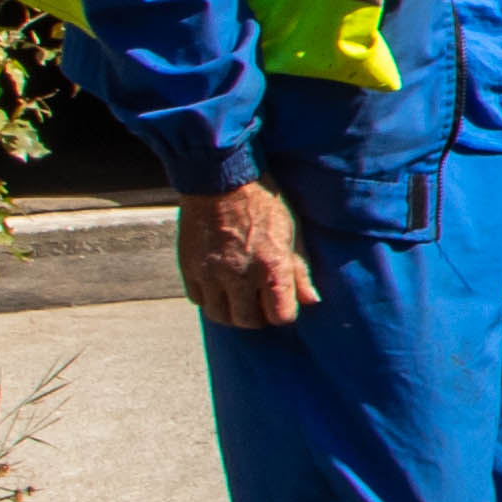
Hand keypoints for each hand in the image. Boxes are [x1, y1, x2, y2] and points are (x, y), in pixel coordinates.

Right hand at [178, 179, 313, 331]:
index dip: (282, 312)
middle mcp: (241, 275)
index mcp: (272, 266)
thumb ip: (300, 271)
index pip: (280, 316)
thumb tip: (311, 301)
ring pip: (220, 316)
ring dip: (231, 311)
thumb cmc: (263, 203)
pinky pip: (198, 300)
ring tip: (237, 296)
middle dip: (257, 315)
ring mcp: (212, 273)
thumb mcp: (292, 232)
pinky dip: (209, 298)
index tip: (280, 302)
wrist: (220, 180)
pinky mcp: (189, 268)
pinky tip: (218, 284)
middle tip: (258, 300)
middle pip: (248, 322)